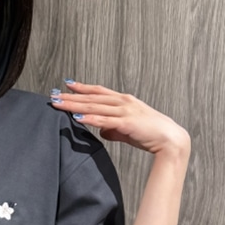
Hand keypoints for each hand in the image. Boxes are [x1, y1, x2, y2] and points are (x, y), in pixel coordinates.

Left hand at [50, 80, 189, 155]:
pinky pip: (104, 120)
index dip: (82, 88)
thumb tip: (102, 131)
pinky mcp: (127, 123)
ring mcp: (125, 111)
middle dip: (71, 96)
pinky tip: (77, 118)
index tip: (67, 85)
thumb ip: (114, 129)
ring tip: (59, 104)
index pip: (99, 91)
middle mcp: (123, 102)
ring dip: (75, 105)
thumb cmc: (151, 134)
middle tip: (54, 95)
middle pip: (92, 97)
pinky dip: (90, 119)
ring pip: (94, 106)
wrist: (171, 139)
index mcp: (124, 101)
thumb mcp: (128, 130)